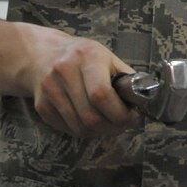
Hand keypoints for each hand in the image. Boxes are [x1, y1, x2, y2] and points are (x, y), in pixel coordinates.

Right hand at [24, 29, 139, 138]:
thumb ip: (125, 79)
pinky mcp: (41, 106)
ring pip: (79, 127)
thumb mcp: (107, 58)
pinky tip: (88, 119)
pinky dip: (82, 130)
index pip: (101, 94)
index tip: (130, 117)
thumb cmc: (82, 57)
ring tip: (107, 123)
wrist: (41, 54)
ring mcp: (49, 89)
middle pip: (90, 117)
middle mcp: (64, 71)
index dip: (119, 113)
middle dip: (112, 127)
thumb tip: (146, 101)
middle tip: (121, 124)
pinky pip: (67, 129)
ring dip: (98, 132)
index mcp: (87, 56)